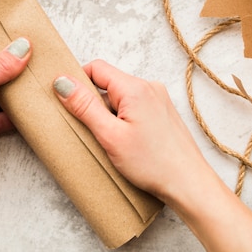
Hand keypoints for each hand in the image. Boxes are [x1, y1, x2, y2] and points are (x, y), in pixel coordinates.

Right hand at [52, 59, 204, 201]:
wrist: (189, 183)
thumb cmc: (153, 164)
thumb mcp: (110, 136)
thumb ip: (85, 106)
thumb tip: (62, 82)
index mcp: (135, 88)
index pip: (96, 68)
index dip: (78, 82)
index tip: (69, 102)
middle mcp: (149, 87)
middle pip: (108, 82)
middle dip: (93, 102)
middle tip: (91, 129)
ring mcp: (158, 99)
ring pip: (120, 96)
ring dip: (108, 113)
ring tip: (111, 140)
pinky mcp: (162, 112)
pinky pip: (134, 106)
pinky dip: (122, 119)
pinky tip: (124, 141)